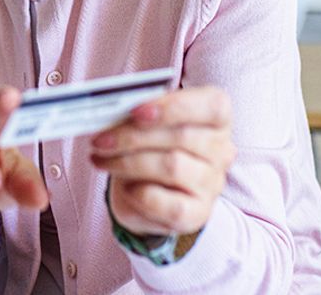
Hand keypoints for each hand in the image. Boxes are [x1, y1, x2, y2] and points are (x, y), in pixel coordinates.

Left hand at [90, 86, 235, 235]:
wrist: (142, 192)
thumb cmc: (146, 146)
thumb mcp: (143, 122)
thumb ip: (137, 111)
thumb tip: (113, 107)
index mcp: (215, 118)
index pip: (212, 105)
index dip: (173, 106)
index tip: (134, 110)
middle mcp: (221, 150)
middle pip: (181, 136)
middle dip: (132, 136)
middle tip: (99, 139)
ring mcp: (212, 184)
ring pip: (172, 166)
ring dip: (127, 162)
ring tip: (102, 159)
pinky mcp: (197, 214)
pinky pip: (167, 203)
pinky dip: (138, 193)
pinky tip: (125, 188)